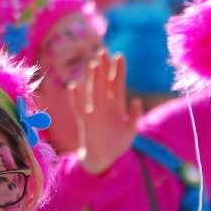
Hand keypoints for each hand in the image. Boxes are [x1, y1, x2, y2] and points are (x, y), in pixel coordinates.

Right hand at [70, 50, 142, 175]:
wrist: (103, 159)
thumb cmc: (117, 145)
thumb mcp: (130, 131)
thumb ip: (134, 117)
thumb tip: (137, 102)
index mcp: (117, 106)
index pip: (117, 84)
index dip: (118, 71)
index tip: (120, 56)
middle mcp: (104, 106)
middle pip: (104, 83)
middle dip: (105, 67)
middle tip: (104, 51)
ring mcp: (93, 112)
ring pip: (93, 91)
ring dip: (93, 78)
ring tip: (94, 64)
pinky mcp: (85, 122)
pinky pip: (79, 108)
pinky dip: (75, 98)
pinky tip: (73, 87)